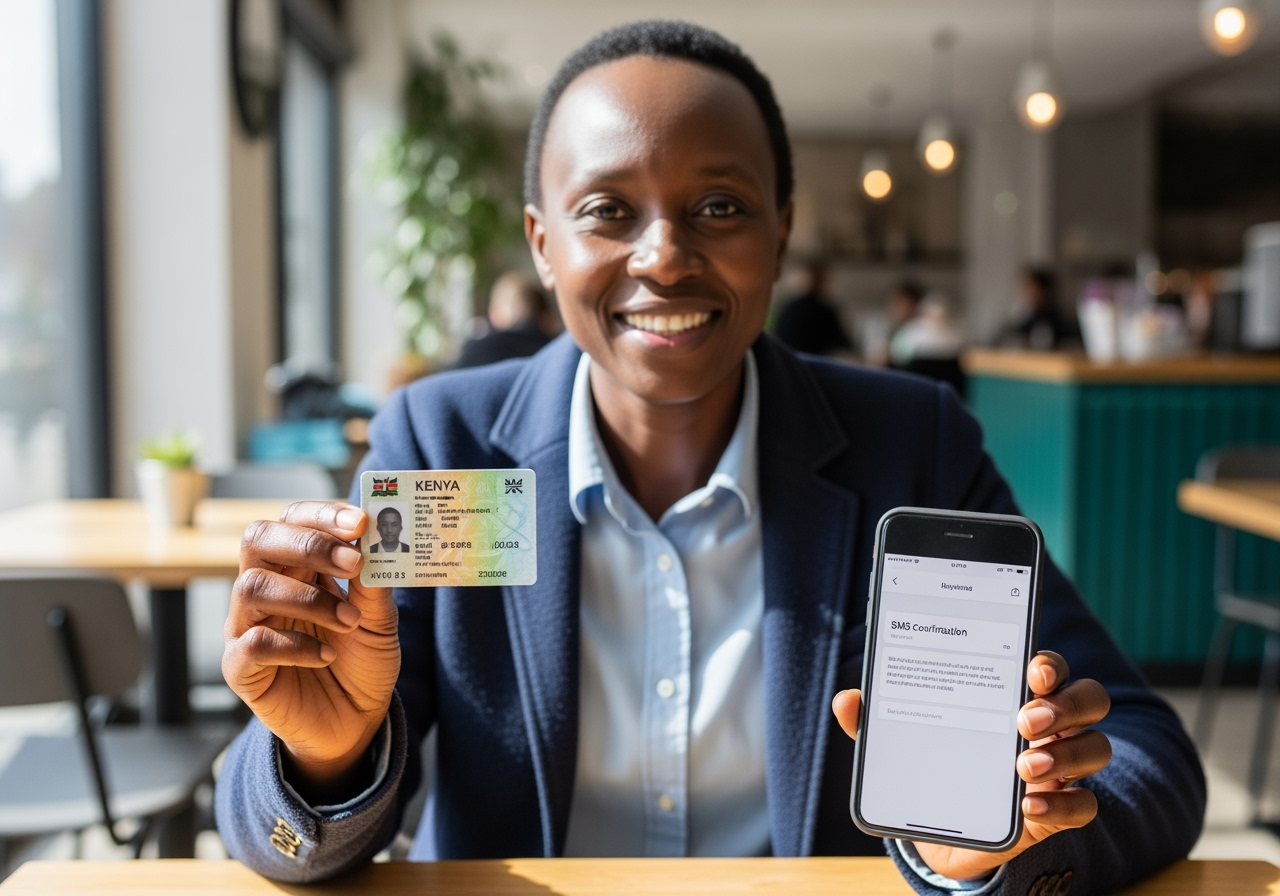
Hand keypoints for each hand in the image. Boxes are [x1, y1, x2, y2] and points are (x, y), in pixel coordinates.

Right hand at [223, 502, 399, 791]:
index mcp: (298, 567)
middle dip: (307, 544)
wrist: (356, 722)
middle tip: (353, 562)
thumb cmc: (362, 661)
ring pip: (252, 587)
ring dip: (309, 599)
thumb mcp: (379, 620)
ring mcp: (247, 627)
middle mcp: (266, 589)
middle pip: (257, 540)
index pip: (292, 520)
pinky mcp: (241, 669)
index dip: (321, 514)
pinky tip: (326, 655)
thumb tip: (378, 539)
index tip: (360, 521)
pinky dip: (295, 645)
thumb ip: (374, 582)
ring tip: (348, 621)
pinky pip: (253, 644)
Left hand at [832, 650, 1110, 880]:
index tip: (1030, 671)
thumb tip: (846, 699)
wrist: (941, 827)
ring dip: (1068, 754)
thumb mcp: (902, 740)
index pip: (1047, 667)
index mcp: (1013, 694)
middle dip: (1066, 704)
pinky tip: (1030, 806)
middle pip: (1089, 698)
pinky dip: (1064, 805)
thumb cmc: (932, 762)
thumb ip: (876, 720)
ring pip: (1096, 747)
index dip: (1049, 664)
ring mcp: (1059, 767)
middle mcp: (1047, 725)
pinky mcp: (1058, 811)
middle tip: (1026, 721)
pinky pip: (1085, 805)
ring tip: (1025, 768)